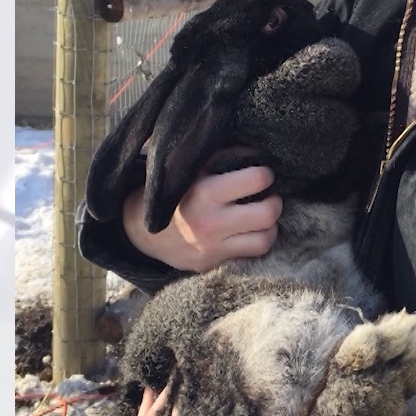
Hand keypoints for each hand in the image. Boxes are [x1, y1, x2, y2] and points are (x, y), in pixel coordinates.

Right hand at [124, 147, 281, 271]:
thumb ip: (222, 156)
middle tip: (269, 196)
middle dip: (275, 201)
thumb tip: (256, 152)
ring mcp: (213, 246)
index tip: (262, 174)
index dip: (265, 174)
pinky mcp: (212, 263)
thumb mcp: (191, 169)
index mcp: (205, 191)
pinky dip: (258, 241)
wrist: (140, 231)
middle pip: (267, 213)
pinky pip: (250, 254)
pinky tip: (252, 232)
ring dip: (271, 225)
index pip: (256, 180)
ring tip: (263, 216)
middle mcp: (211, 221)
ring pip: (265, 238)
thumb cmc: (172, 193)